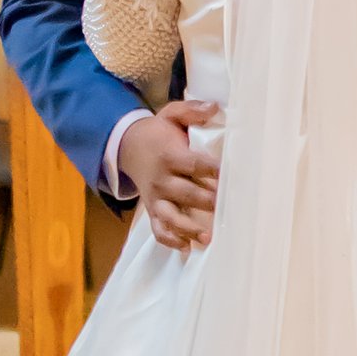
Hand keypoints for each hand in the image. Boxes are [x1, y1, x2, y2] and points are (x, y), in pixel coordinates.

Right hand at [118, 99, 219, 250]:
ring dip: (188, 228)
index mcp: (170, 156)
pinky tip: (186, 248)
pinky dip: (169, 240)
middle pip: (186, 193)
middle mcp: (162, 179)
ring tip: (207, 237)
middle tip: (227, 208)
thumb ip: (191, 110)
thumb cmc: (158, 132)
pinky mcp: (152, 209)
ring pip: (170, 216)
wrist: (127, 146)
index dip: (212, 170)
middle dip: (207, 201)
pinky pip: (158, 228)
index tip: (229, 174)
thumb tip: (214, 107)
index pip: (194, 164)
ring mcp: (156, 197)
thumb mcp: (171, 114)